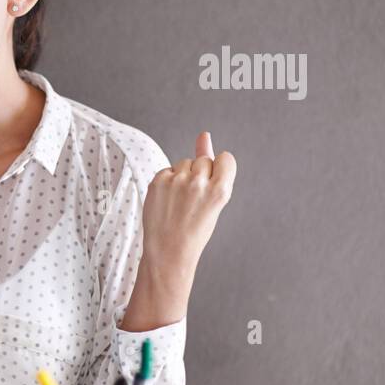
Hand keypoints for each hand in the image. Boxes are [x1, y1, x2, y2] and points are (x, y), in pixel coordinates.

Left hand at [122, 132, 235, 330]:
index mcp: (221, 190)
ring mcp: (177, 181)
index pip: (226, 158)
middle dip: (199, 174)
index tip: (213, 184)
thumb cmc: (195, 227)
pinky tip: (167, 200)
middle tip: (193, 200)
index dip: (219, 169)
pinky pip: (167, 170)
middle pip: (203, 159)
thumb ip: (210, 165)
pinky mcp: (158, 181)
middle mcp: (199, 183)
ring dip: (182, 175)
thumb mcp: (213, 199)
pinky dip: (167, 181)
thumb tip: (204, 134)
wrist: (169, 250)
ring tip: (180, 201)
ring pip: (184, 162)